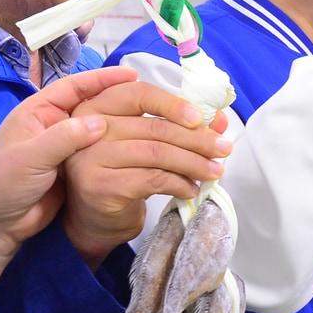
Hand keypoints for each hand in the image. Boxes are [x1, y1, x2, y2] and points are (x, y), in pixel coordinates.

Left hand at [0, 68, 132, 263]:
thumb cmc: (0, 185)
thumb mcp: (29, 158)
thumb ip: (63, 138)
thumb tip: (100, 122)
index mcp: (37, 112)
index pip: (74, 87)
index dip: (102, 78)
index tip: (132, 74)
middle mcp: (53, 125)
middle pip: (91, 105)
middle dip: (119, 99)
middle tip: (151, 98)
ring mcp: (64, 148)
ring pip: (98, 130)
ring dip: (123, 125)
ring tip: (152, 120)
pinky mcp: (74, 170)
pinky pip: (100, 153)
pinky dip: (119, 149)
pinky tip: (139, 147)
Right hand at [61, 79, 231, 267]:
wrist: (96, 218)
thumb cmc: (123, 173)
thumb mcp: (148, 142)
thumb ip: (179, 126)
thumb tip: (220, 121)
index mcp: (99, 104)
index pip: (139, 94)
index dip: (174, 104)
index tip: (202, 119)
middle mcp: (89, 126)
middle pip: (154, 126)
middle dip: (196, 139)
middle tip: (224, 149)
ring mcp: (91, 156)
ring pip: (156, 152)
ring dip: (193, 163)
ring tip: (214, 172)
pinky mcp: (99, 184)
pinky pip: (151, 179)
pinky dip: (178, 183)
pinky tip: (191, 189)